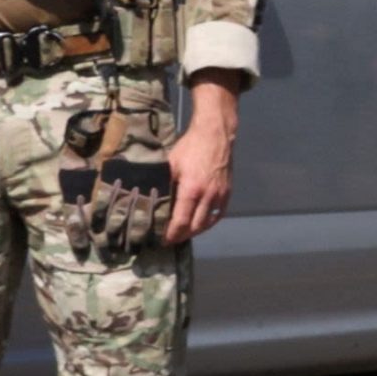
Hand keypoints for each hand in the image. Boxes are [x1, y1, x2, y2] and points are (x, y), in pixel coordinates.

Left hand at [165, 70, 241, 244]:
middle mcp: (208, 196)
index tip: (162, 240)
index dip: (171, 234)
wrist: (216, 135)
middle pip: (195, 226)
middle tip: (170, 240)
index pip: (181, 221)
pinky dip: (209, 223)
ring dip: (195, 231)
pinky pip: (218, 214)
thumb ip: (163, 184)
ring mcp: (220, 195)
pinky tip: (201, 224)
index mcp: (191, 190)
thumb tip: (149, 199)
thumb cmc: (190, 147)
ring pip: (208, 223)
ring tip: (183, 234)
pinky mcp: (227, 192)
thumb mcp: (170, 164)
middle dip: (181, 236)